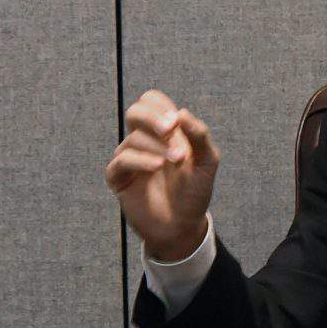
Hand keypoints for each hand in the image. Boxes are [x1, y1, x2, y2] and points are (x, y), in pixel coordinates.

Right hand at [106, 89, 219, 260]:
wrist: (183, 226)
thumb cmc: (195, 191)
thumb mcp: (207, 161)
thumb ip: (199, 135)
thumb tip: (182, 112)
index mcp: (163, 132)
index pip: (151, 101)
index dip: (161, 107)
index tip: (176, 123)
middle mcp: (143, 141)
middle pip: (135, 112)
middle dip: (153, 118)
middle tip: (170, 130)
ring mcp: (129, 159)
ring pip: (133, 138)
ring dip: (157, 145)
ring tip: (176, 161)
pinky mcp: (119, 178)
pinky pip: (122, 160)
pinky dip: (141, 160)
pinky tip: (157, 166)